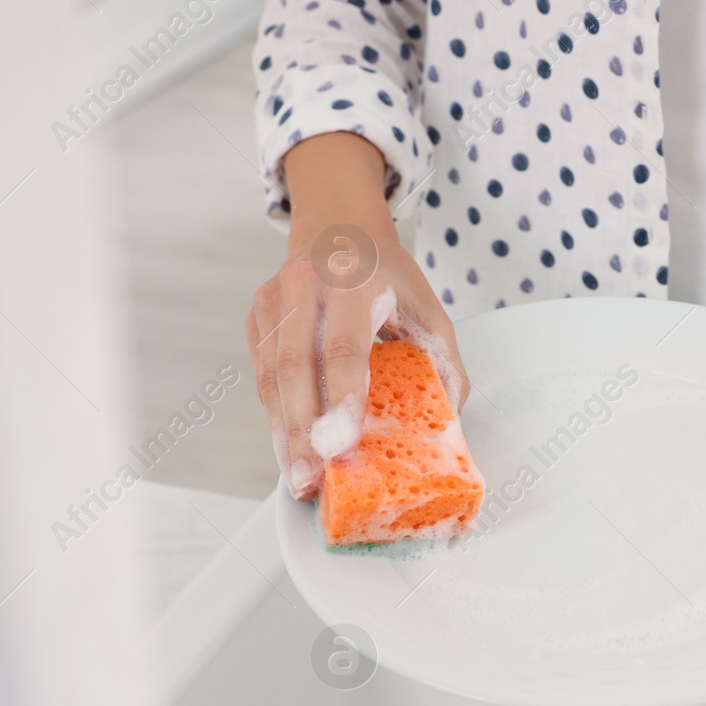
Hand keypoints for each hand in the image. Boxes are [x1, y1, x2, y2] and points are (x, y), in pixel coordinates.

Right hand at [247, 134, 468, 500]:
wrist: (338, 227)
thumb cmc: (387, 276)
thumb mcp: (426, 308)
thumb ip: (443, 361)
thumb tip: (447, 422)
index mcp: (356, 280)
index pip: (343, 347)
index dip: (341, 398)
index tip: (340, 445)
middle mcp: (307, 285)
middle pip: (296, 366)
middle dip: (302, 430)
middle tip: (311, 479)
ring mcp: (275, 299)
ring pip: (272, 375)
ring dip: (283, 431)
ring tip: (298, 477)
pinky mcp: (257, 316)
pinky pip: (262, 373)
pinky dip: (275, 414)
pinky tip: (288, 448)